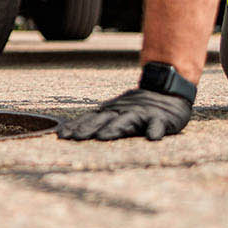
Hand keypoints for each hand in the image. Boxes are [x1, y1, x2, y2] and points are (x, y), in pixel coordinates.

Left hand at [56, 88, 191, 140]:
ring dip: (114, 128)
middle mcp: (123, 111)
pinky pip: (157, 125)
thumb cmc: (136, 107)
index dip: (75, 127)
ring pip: (126, 121)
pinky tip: (152, 137)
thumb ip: (97, 121)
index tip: (60, 136)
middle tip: (76, 137)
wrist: (166, 90)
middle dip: (88, 128)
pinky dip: (154, 130)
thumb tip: (72, 131)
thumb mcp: (115, 111)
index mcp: (111, 111)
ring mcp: (141, 114)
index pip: (90, 119)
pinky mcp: (160, 119)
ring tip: (103, 136)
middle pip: (103, 120)